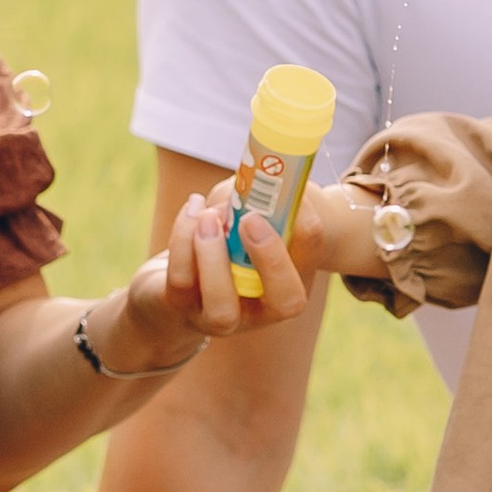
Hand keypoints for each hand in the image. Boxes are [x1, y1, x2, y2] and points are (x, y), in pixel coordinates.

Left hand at [101, 177, 310, 365]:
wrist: (178, 288)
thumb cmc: (226, 244)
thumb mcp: (248, 224)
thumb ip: (260, 203)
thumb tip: (259, 175)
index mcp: (290, 282)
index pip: (313, 258)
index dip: (307, 228)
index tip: (290, 195)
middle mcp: (263, 309)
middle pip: (286, 301)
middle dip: (272, 258)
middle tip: (252, 220)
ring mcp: (220, 316)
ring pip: (223, 304)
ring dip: (215, 254)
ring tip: (208, 215)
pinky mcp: (180, 306)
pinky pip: (182, 279)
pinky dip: (183, 238)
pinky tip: (193, 210)